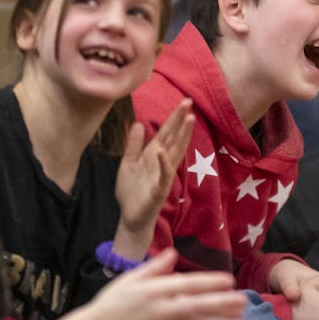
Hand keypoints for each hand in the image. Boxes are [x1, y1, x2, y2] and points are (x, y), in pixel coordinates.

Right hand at [79, 249, 254, 319]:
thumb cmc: (114, 303)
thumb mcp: (131, 279)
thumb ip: (155, 267)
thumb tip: (173, 252)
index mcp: (155, 294)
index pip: (187, 287)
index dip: (210, 284)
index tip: (230, 282)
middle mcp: (162, 317)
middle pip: (198, 314)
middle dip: (224, 312)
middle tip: (247, 311)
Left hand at [114, 100, 193, 239]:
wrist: (129, 218)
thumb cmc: (131, 192)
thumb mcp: (128, 163)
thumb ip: (134, 145)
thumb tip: (139, 123)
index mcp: (154, 156)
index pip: (166, 133)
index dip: (174, 118)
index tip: (184, 101)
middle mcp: (162, 163)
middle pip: (174, 139)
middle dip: (182, 121)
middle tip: (190, 103)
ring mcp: (163, 176)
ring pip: (175, 153)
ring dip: (182, 137)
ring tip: (189, 120)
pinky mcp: (159, 191)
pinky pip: (163, 175)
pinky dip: (163, 163)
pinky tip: (162, 151)